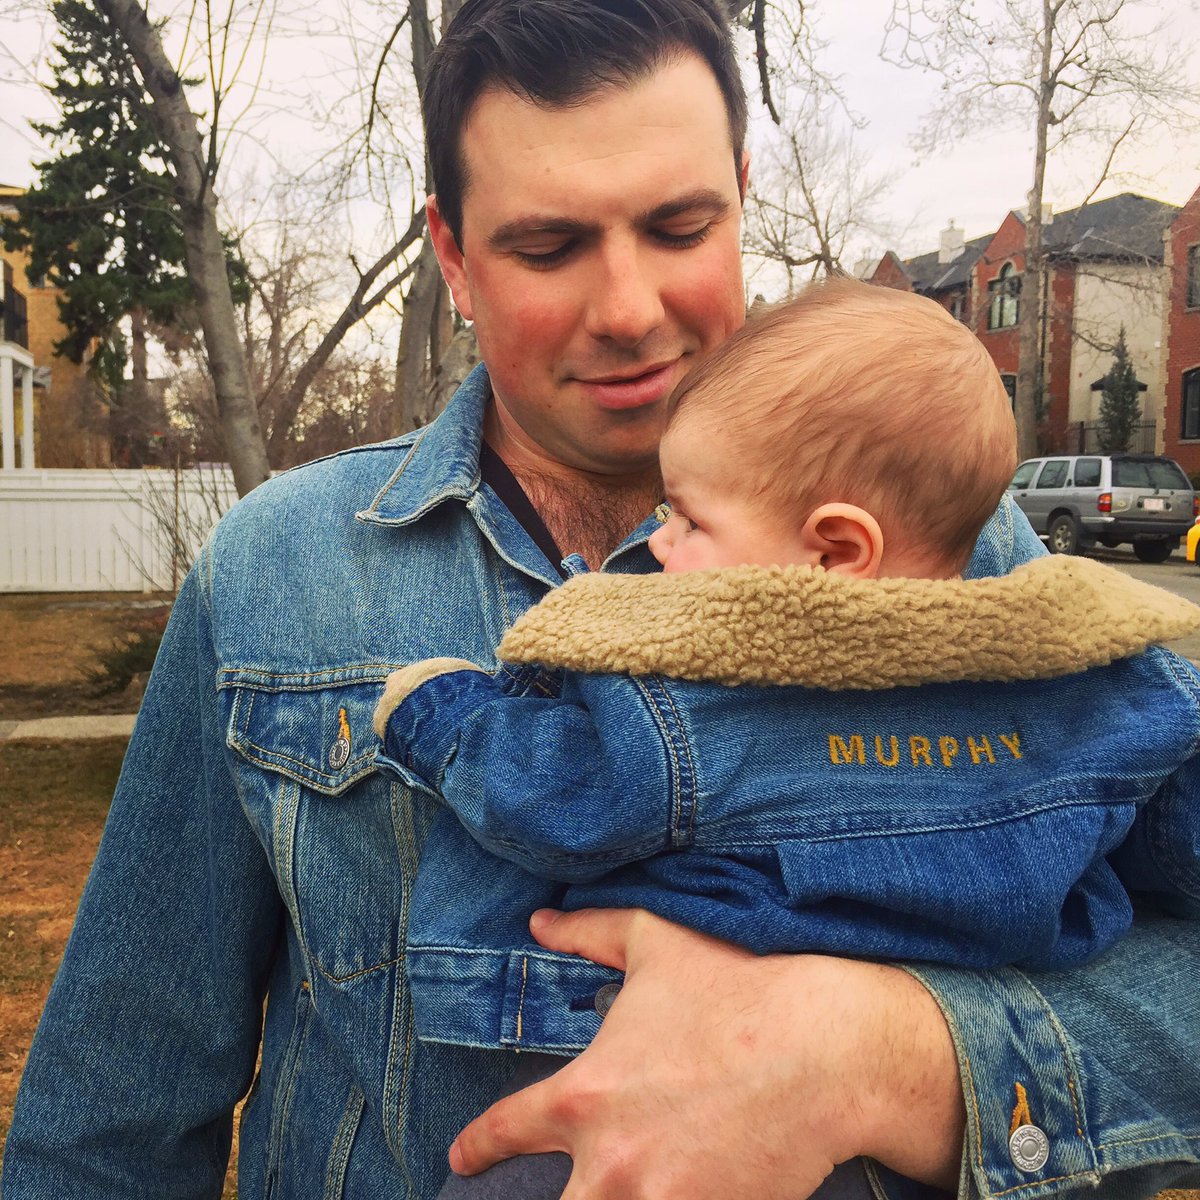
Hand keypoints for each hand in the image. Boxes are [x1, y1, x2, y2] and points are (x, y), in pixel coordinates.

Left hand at [449, 908, 964, 1199]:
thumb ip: (588, 932)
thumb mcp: (654, 941)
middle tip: (552, 1191)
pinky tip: (680, 1197)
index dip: (475, 1148)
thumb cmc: (738, 985)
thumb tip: (539, 920)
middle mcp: (613, 1163)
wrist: (827, 1045)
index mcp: (586, 1095)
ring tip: (623, 1190)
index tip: (460, 1158)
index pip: (505, 1131)